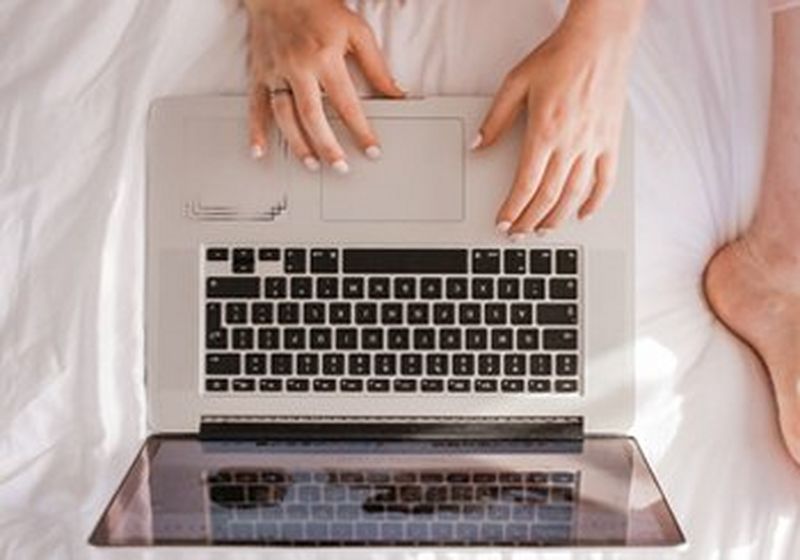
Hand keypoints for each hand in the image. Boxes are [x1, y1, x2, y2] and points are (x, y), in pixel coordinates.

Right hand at [244, 0, 403, 171]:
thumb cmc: (319, 6)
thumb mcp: (357, 31)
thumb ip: (376, 66)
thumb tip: (396, 93)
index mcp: (325, 56)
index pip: (346, 104)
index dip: (361, 131)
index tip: (371, 151)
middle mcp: (298, 66)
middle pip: (313, 116)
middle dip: (328, 146)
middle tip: (341, 168)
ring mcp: (275, 72)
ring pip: (284, 116)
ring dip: (298, 144)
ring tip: (312, 164)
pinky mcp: (259, 74)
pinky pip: (255, 106)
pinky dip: (255, 131)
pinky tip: (259, 151)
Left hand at [475, 1, 643, 236]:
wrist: (599, 40)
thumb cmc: (559, 57)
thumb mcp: (516, 83)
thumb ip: (496, 119)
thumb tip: (478, 145)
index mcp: (544, 132)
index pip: (526, 183)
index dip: (513, 208)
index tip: (503, 223)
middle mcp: (570, 143)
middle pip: (548, 196)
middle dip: (530, 220)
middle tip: (518, 234)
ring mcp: (593, 145)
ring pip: (574, 194)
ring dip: (557, 217)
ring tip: (543, 231)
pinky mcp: (611, 141)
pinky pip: (605, 180)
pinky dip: (595, 201)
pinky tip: (583, 214)